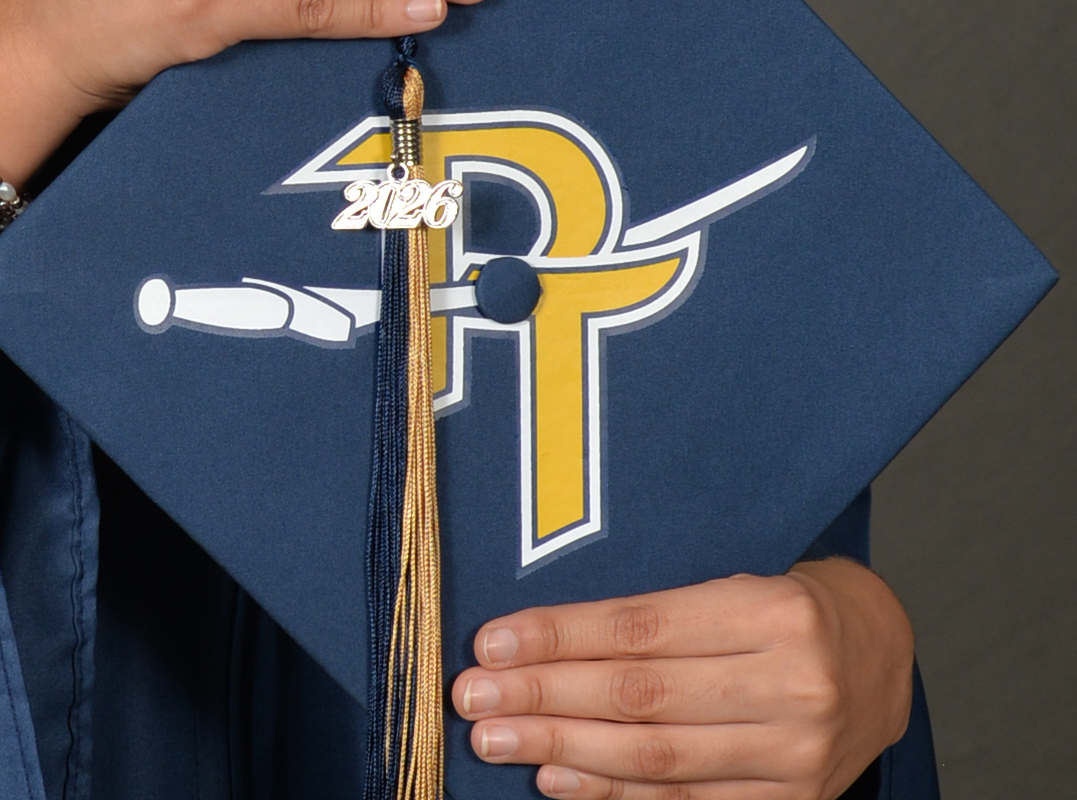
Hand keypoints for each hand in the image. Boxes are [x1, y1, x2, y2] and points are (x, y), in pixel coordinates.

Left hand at [451, 560, 913, 797]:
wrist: (883, 655)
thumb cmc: (787, 603)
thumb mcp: (737, 577)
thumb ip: (657, 607)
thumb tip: (542, 633)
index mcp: (771, 610)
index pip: (642, 629)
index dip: (559, 637)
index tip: (491, 641)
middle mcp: (789, 685)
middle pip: (641, 698)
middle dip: (545, 698)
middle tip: (472, 696)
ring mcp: (794, 756)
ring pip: (656, 758)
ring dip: (563, 751)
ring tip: (496, 738)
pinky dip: (613, 794)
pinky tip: (557, 781)